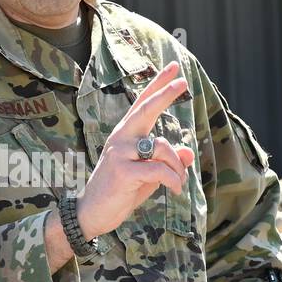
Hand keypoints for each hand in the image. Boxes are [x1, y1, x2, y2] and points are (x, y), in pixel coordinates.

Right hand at [75, 61, 196, 239]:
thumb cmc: (120, 193)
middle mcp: (121, 138)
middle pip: (145, 109)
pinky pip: (159, 170)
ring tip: (178, 183)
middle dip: (165, 93)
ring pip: (162, 148)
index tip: (173, 68)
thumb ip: (167, 162)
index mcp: (125, 135)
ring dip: (177, 167)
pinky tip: (174, 190)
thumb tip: (189, 151)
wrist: (92, 214)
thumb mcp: (148, 176)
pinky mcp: (122, 171)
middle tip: (183, 81)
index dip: (157, 85)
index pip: (142, 104)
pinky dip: (173, 180)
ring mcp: (120, 153)